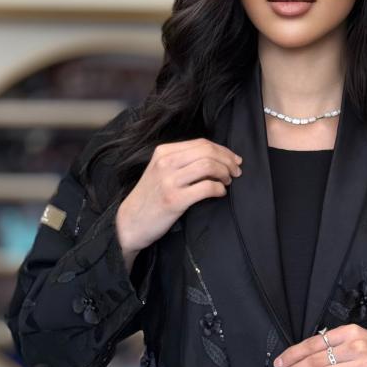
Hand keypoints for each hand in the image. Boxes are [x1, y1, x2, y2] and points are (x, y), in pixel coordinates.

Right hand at [115, 138, 242, 254]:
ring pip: (208, 166)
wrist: (129, 222)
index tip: (234, 160)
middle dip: (228, 160)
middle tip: (236, 172)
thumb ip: (182, 161)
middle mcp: (166, 162)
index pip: (201, 143)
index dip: (223, 150)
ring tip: (228, 182)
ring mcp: (169, 181)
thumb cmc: (150, 198)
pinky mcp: (175, 200)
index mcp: (163, 152)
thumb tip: (214, 157)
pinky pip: (206, 188)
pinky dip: (219, 189)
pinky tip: (220, 193)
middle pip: (207, 152)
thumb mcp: (160, 171)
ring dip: (225, 174)